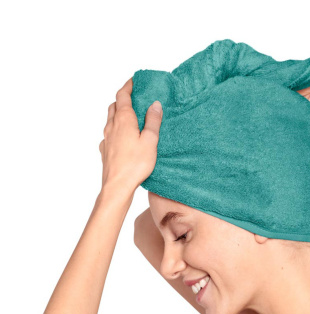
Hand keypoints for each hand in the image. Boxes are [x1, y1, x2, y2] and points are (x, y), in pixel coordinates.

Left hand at [99, 78, 162, 196]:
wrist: (117, 186)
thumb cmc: (135, 164)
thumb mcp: (150, 140)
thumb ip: (152, 121)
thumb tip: (154, 104)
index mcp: (123, 119)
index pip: (123, 95)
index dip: (128, 86)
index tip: (134, 80)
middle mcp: (112, 126)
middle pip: (114, 105)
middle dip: (123, 98)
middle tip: (134, 97)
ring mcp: (106, 138)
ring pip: (110, 119)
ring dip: (118, 113)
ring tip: (129, 116)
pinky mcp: (105, 150)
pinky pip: (108, 134)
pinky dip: (115, 129)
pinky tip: (121, 137)